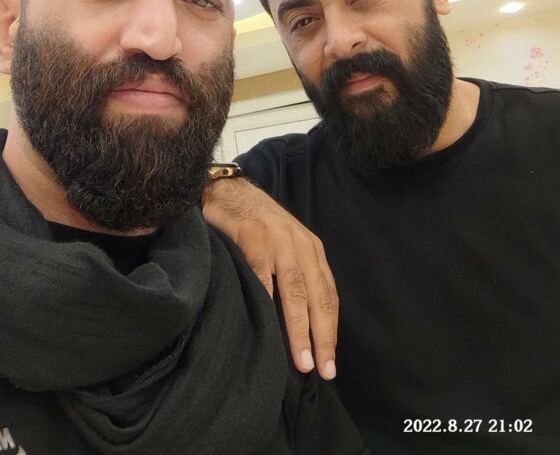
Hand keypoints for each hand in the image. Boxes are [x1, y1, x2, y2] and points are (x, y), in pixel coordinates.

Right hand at [202, 177, 337, 379]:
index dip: (330, 329)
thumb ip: (295, 273)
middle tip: (323, 369)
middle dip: (322, 336)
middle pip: (317, 297)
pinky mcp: (254, 240)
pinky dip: (267, 301)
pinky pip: (263, 276)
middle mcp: (301, 246)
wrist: (230, 191)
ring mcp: (278, 242)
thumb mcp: (287, 243)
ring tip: (302, 358)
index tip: (330, 360)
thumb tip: (302, 319)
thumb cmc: (258, 222)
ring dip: (299, 328)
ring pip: (295, 292)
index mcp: (312, 249)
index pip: (328, 295)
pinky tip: (268, 326)